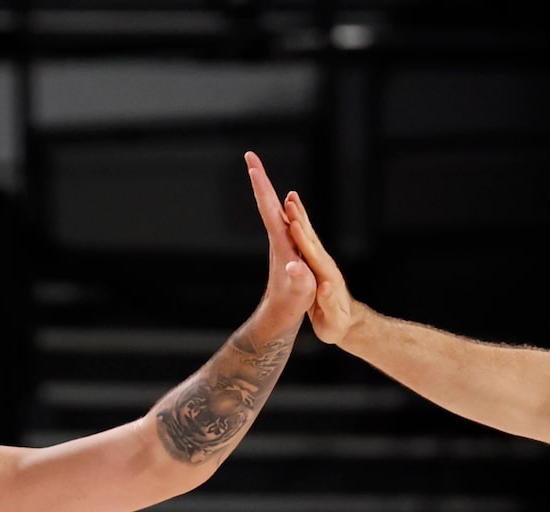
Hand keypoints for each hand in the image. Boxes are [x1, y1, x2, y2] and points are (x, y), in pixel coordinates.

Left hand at [243, 152, 315, 327]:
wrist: (279, 318)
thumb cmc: (290, 306)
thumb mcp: (299, 294)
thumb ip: (298, 280)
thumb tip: (295, 267)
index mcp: (281, 244)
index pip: (268, 209)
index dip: (262, 187)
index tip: (252, 166)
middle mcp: (278, 239)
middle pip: (267, 203)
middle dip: (259, 178)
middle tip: (249, 155)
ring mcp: (281, 244)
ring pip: (272, 209)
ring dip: (265, 188)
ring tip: (258, 170)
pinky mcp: (286, 249)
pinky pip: (280, 220)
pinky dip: (277, 205)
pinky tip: (280, 201)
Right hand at [280, 188, 361, 346]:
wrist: (346, 323)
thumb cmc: (337, 326)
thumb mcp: (332, 320)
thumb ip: (328, 303)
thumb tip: (324, 288)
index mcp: (326, 277)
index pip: (312, 255)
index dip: (303, 240)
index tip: (294, 224)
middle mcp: (324, 264)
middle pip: (310, 238)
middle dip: (300, 219)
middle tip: (289, 199)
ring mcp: (321, 262)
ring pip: (308, 235)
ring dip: (299, 216)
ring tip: (290, 198)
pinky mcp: (316, 264)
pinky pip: (304, 241)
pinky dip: (298, 226)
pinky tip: (291, 216)